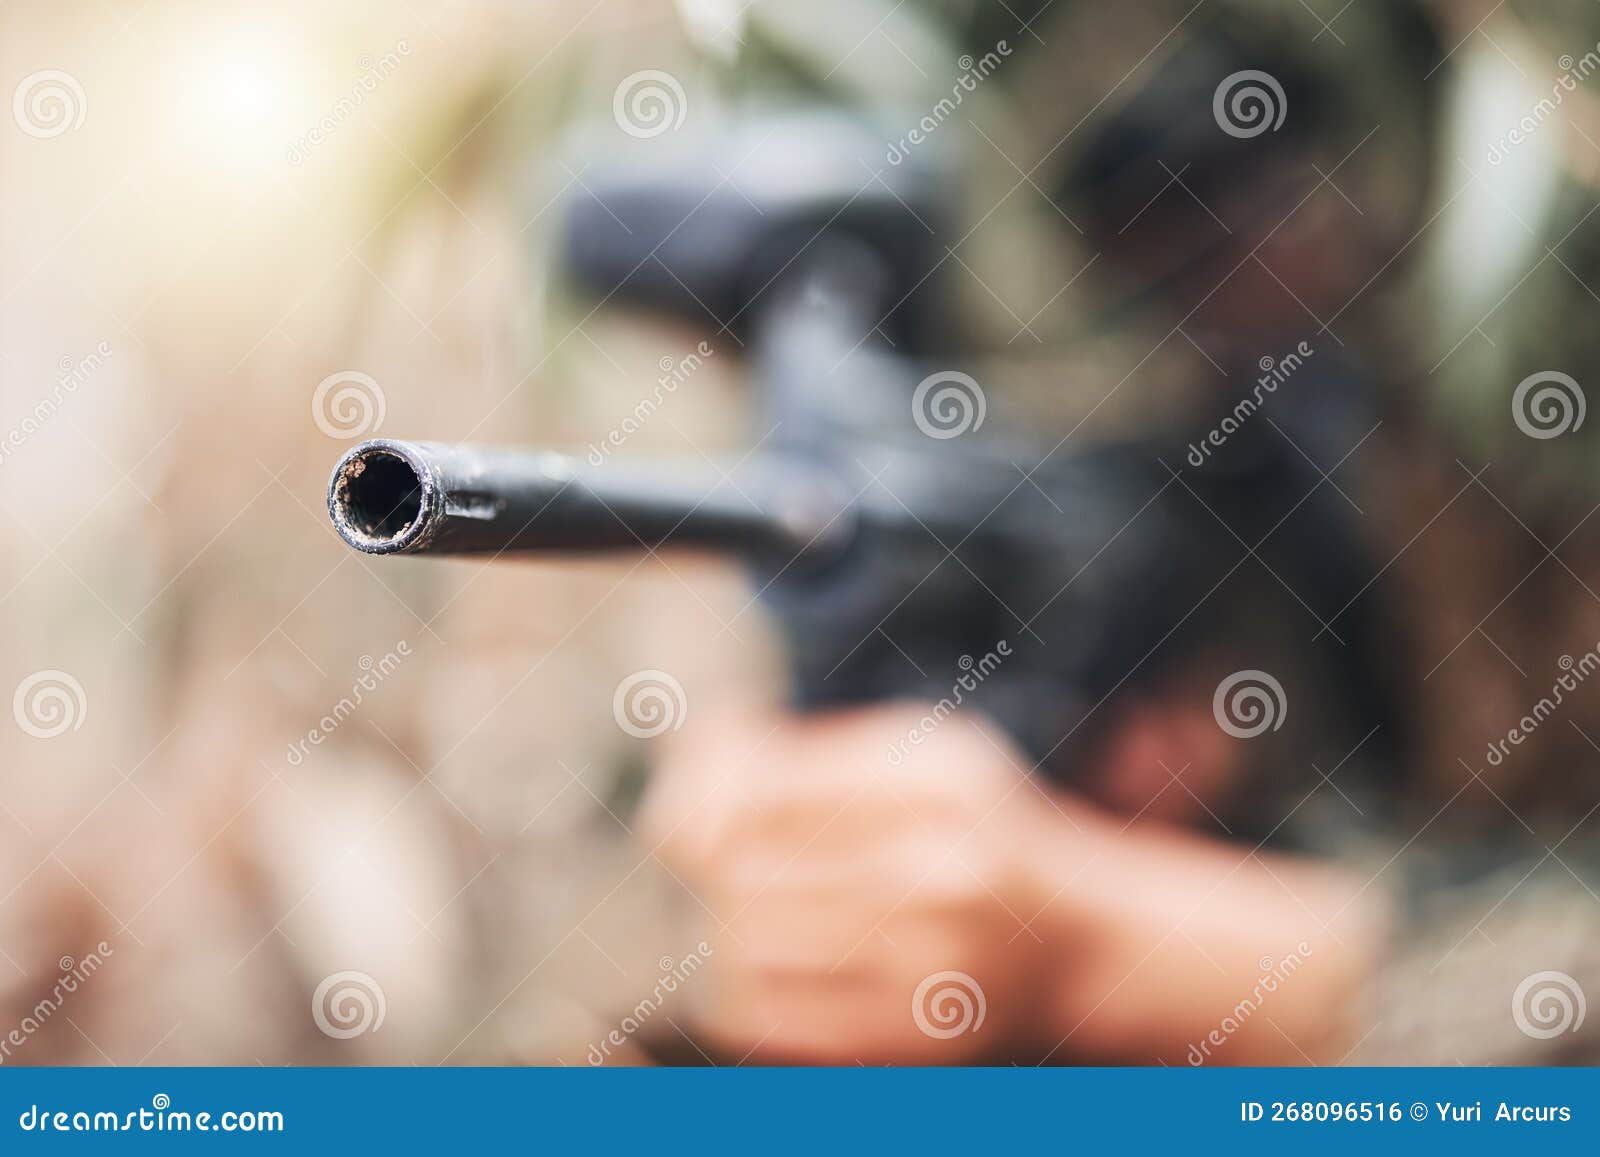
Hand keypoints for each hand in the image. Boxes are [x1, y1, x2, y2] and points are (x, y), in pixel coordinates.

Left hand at [639, 701, 1383, 1064]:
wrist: (1079, 938)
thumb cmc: (977, 827)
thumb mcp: (919, 757)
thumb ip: (810, 751)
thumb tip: (691, 747)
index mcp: (938, 782)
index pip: (759, 792)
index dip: (699, 796)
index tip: (694, 803)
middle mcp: (942, 872)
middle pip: (742, 869)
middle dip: (708, 861)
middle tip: (712, 856)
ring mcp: (932, 965)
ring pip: (746, 943)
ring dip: (726, 922)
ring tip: (752, 905)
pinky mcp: (915, 1039)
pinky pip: (767, 1016)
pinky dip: (742, 985)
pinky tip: (771, 959)